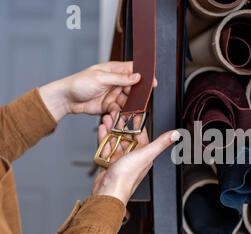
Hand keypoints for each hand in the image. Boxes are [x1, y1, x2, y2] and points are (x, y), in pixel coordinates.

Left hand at [39, 62, 153, 120]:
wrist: (66, 99)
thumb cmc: (79, 83)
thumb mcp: (100, 78)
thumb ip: (120, 78)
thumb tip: (137, 77)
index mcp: (114, 70)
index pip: (133, 70)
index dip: (144, 75)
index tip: (152, 82)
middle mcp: (116, 82)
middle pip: (134, 87)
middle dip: (137, 94)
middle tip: (140, 100)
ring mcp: (114, 94)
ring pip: (128, 100)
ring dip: (129, 106)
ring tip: (129, 110)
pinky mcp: (110, 106)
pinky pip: (120, 110)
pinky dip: (120, 113)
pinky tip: (117, 114)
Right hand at [92, 118, 180, 204]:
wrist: (109, 191)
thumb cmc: (127, 176)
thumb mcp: (146, 154)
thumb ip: (161, 143)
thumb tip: (176, 134)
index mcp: (144, 154)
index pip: (141, 134)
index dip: (136, 122)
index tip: (132, 111)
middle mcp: (133, 157)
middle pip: (127, 136)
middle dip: (121, 124)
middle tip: (116, 112)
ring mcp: (120, 161)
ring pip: (116, 140)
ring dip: (111, 128)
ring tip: (107, 117)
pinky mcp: (108, 164)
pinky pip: (106, 148)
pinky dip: (104, 138)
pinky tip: (102, 129)